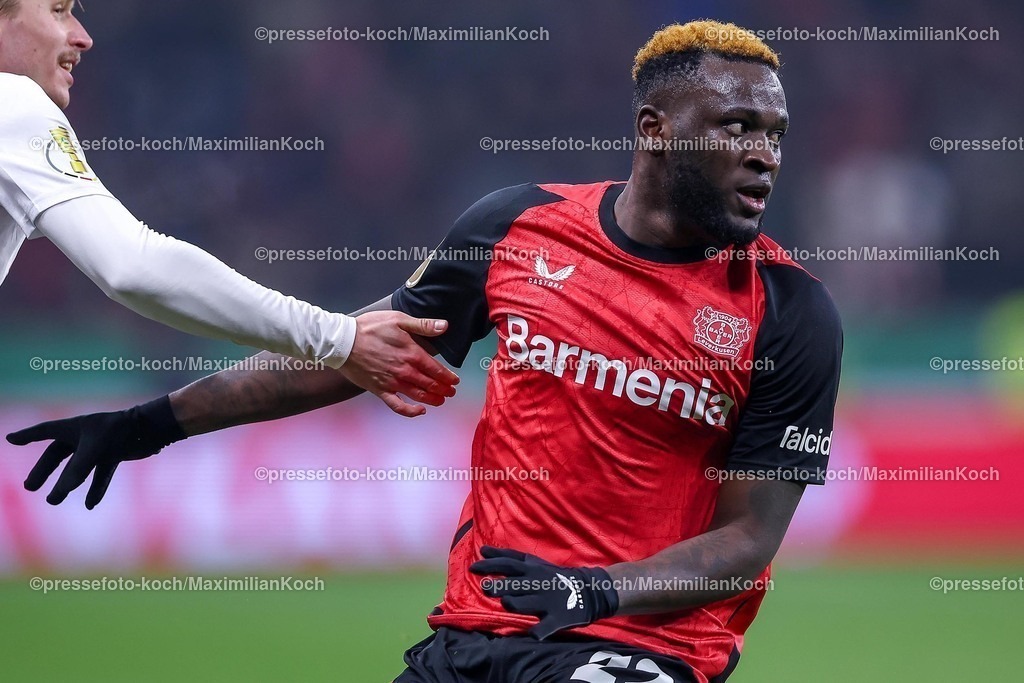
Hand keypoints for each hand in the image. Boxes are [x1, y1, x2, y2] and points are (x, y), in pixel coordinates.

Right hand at [6, 397, 184, 508]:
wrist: (152, 429)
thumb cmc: (121, 432)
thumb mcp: (94, 451)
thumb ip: (76, 472)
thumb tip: (59, 492)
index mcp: (75, 427)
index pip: (45, 431)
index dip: (28, 436)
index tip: (11, 439)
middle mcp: (84, 436)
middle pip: (57, 455)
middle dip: (44, 470)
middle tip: (30, 487)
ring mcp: (100, 446)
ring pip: (77, 468)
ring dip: (66, 484)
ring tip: (53, 500)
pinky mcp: (114, 455)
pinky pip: (100, 475)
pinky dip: (96, 489)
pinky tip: (91, 504)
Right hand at [340, 311, 459, 416]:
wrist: (343, 341)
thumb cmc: (369, 328)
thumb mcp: (398, 319)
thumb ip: (423, 325)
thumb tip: (444, 326)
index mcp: (412, 353)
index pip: (437, 369)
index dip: (448, 377)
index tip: (455, 380)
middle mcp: (405, 371)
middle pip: (431, 385)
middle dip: (444, 390)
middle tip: (451, 392)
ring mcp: (393, 382)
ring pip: (419, 396)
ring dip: (433, 400)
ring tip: (441, 400)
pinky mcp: (380, 390)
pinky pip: (398, 406)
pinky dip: (410, 411)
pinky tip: (419, 411)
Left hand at [469, 546, 618, 639]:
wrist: (589, 590)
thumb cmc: (553, 576)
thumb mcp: (534, 562)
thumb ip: (510, 558)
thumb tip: (482, 550)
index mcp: (532, 569)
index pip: (507, 564)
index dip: (489, 565)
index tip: (472, 567)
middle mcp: (537, 583)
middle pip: (512, 584)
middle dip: (497, 586)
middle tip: (485, 587)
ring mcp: (546, 601)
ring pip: (522, 603)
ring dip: (512, 603)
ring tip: (506, 602)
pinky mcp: (556, 618)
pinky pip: (544, 628)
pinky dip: (537, 632)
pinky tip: (532, 634)